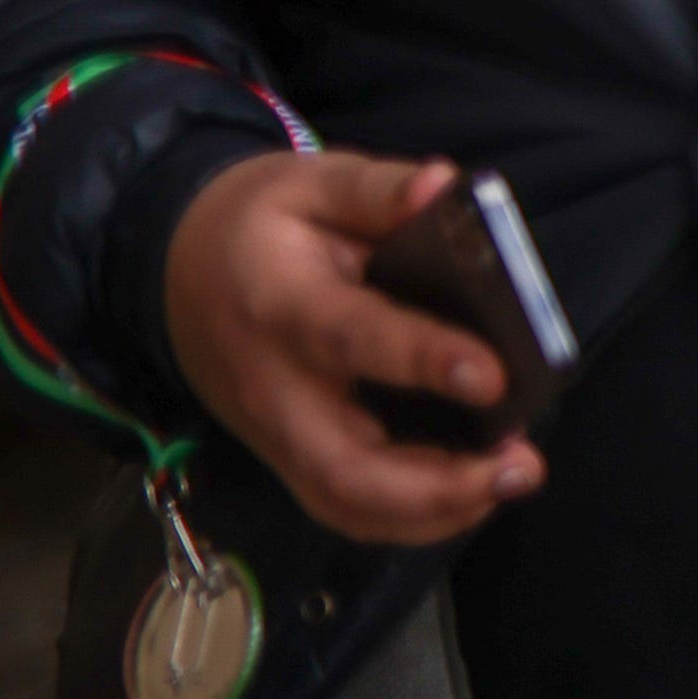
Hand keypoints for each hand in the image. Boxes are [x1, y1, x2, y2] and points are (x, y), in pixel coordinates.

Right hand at [165, 151, 543, 543]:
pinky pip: (342, 505)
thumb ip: (379, 189)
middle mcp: (275, 388)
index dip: (424, 360)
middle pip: (342, 467)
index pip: (353, 341)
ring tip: (511, 480)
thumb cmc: (259, 225)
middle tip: (521, 465)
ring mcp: (275, 434)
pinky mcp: (286, 455)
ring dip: (431, 511)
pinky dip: (409, 516)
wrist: (176, 269)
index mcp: (283, 306)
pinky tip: (474, 492)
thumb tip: (444, 185)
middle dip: (435, 485)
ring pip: (344, 503)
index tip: (495, 375)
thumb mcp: (310, 183)